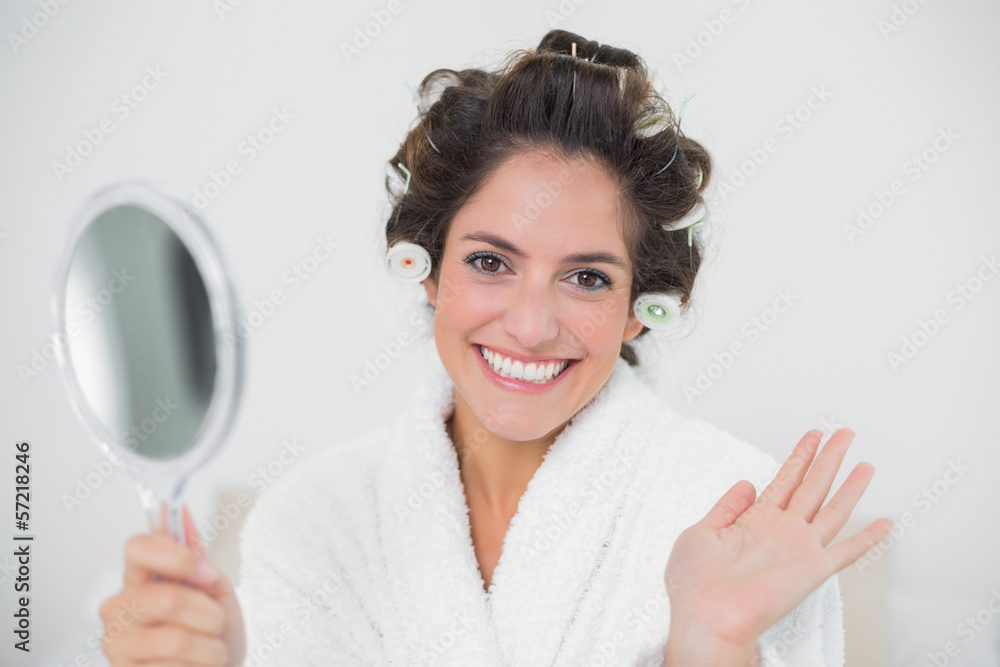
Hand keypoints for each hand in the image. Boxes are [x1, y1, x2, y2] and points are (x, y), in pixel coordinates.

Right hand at [99, 503, 246, 665]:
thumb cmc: (214, 630)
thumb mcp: (214, 589)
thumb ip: (196, 556)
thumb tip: (180, 512)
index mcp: (139, 578)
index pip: (137, 547)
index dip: (176, 556)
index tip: (206, 572)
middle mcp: (119, 608)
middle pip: (167, 599)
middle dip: (209, 614)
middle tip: (216, 623)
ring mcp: (116, 644)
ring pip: (174, 640)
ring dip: (210, 648)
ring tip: (211, 650)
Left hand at [662, 428, 892, 663]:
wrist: (703, 616)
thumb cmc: (694, 583)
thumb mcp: (702, 531)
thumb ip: (726, 506)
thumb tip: (746, 484)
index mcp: (754, 521)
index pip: (784, 480)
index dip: (799, 456)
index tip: (813, 435)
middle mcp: (781, 531)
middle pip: (812, 486)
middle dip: (828, 458)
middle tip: (845, 434)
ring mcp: (798, 549)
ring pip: (833, 509)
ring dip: (851, 486)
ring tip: (866, 463)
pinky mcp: (812, 570)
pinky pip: (847, 552)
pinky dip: (868, 539)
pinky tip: (884, 524)